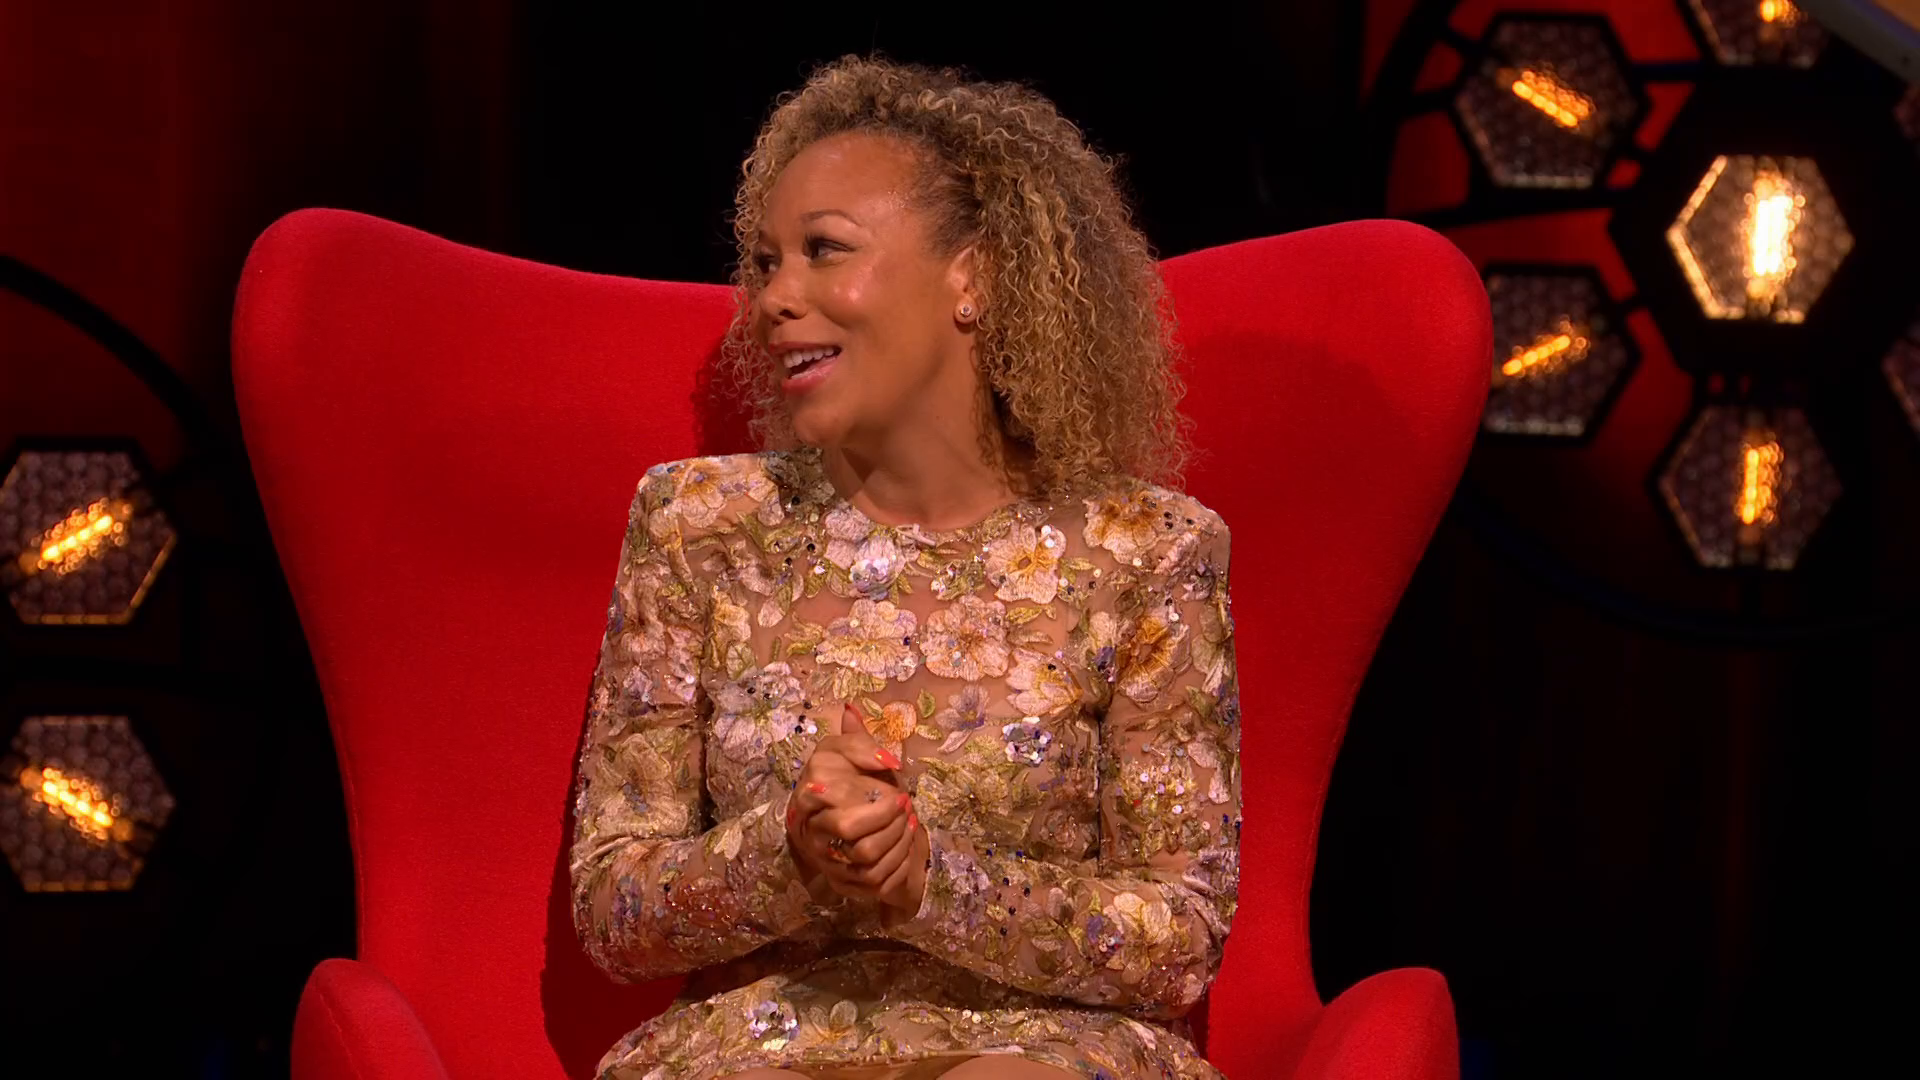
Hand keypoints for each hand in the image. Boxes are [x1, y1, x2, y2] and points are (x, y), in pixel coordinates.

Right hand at [785, 704, 928, 914]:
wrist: (851, 823)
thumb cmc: (851, 782)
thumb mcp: (850, 754)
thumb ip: (854, 741)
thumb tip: (854, 716)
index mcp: (806, 797)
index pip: (822, 791)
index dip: (861, 788)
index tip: (894, 781)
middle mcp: (810, 831)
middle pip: (846, 825)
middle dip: (884, 814)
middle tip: (905, 801)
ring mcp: (825, 860)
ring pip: (864, 856)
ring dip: (897, 837)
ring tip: (911, 820)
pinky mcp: (842, 883)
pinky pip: (874, 880)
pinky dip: (899, 861)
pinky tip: (909, 844)